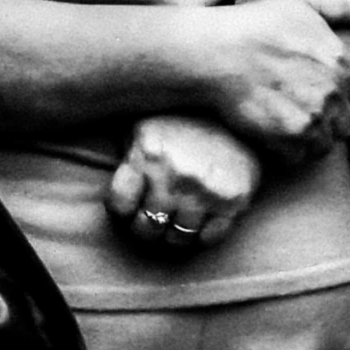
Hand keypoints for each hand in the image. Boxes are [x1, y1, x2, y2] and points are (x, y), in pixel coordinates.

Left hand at [107, 112, 262, 252]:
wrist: (232, 111)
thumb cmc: (177, 123)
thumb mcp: (142, 131)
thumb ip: (127, 161)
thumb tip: (117, 198)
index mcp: (147, 156)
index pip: (120, 206)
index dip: (120, 210)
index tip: (126, 208)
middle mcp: (175, 177)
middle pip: (147, 227)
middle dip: (143, 228)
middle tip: (148, 221)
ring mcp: (205, 191)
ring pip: (178, 238)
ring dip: (171, 235)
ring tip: (171, 222)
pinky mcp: (233, 201)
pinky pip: (209, 238)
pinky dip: (200, 237)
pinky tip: (196, 223)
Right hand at [197, 0, 349, 164]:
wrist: (211, 53)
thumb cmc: (251, 25)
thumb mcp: (297, 4)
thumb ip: (341, 6)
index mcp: (341, 61)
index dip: (343, 99)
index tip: (318, 95)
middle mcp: (335, 91)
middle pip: (344, 124)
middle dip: (324, 120)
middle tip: (293, 110)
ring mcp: (315, 115)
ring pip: (324, 144)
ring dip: (306, 139)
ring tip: (279, 123)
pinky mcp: (292, 135)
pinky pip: (300, 157)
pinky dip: (286, 151)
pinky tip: (268, 133)